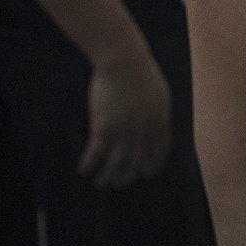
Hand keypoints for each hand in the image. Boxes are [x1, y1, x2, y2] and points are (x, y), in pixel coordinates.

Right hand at [81, 49, 172, 187]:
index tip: (145, 174)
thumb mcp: (160, 95)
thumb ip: (159, 113)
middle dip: (128, 176)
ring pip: (117, 164)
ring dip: (108, 177)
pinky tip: (84, 170)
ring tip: (101, 183)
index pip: (159, 153)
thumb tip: (160, 123)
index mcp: (160, 123)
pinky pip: (96, 153)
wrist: (124, 61)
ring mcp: (124, 131)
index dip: (151, 166)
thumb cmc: (141, 73)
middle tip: (120, 183)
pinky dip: (90, 164)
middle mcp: (144, 132)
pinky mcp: (104, 127)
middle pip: (137, 163)